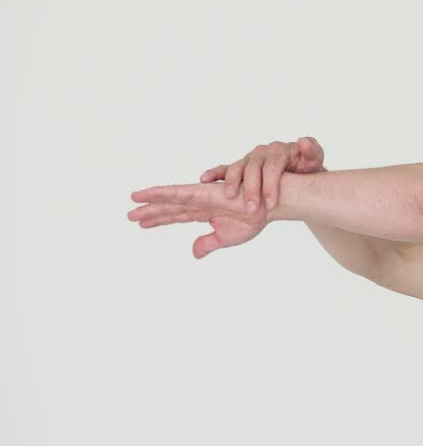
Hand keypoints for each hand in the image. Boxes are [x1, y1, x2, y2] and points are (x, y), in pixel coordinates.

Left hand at [127, 182, 270, 258]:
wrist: (269, 207)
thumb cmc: (254, 218)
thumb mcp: (226, 237)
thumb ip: (208, 243)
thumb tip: (193, 252)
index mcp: (206, 213)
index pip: (177, 217)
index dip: (160, 220)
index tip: (143, 224)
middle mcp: (200, 203)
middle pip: (170, 208)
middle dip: (150, 212)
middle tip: (131, 215)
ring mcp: (201, 197)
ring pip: (170, 199)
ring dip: (150, 201)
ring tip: (133, 201)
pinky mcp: (202, 193)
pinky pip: (178, 193)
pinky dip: (161, 193)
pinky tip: (146, 194)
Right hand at [199, 136, 325, 211]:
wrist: (299, 171)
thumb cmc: (306, 167)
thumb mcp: (314, 159)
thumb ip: (312, 150)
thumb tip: (304, 141)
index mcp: (278, 151)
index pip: (273, 168)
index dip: (271, 185)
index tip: (271, 204)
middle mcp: (261, 154)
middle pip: (253, 170)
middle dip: (252, 190)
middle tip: (252, 209)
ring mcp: (249, 160)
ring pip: (238, 169)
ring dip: (233, 183)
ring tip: (231, 197)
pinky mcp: (240, 167)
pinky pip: (224, 168)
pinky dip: (215, 173)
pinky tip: (204, 180)